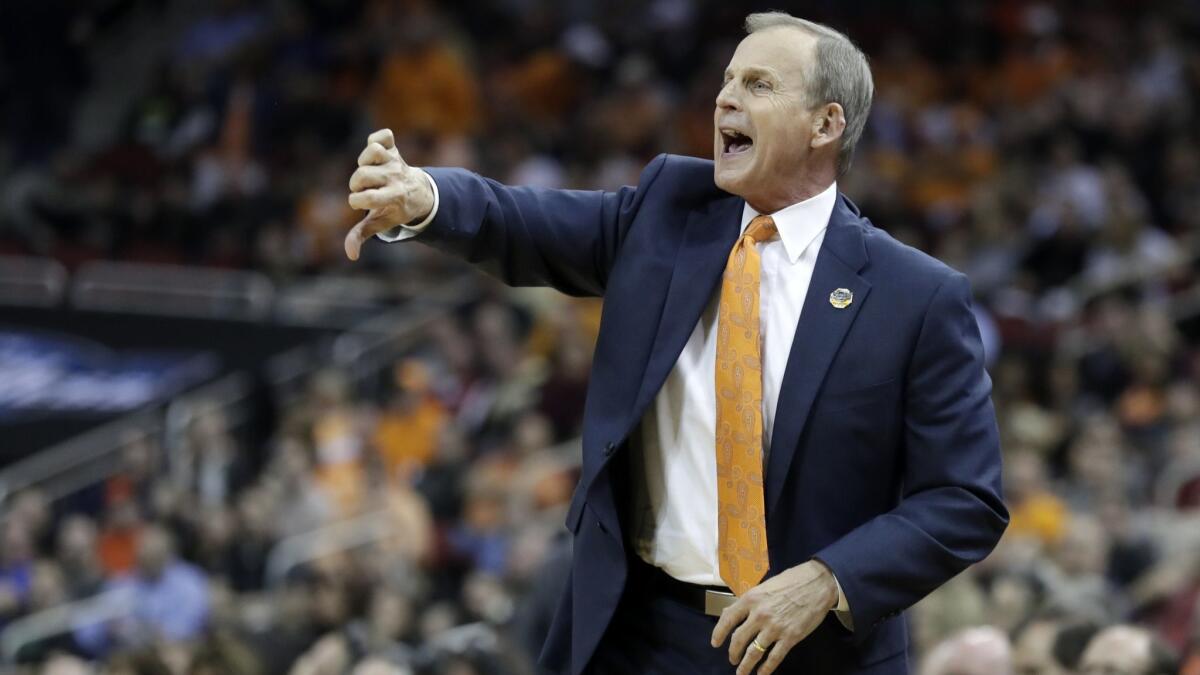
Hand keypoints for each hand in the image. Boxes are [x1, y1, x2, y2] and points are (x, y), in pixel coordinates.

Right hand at [345, 128, 434, 260]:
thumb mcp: (381, 223)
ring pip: (372, 151)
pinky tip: (375, 152)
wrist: (419, 192)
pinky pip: (384, 135)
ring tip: (369, 170)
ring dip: (364, 160)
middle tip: (364, 188)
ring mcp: (395, 161)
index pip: (367, 197)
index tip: (359, 202)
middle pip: (362, 174)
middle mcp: (395, 178)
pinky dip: (377, 138)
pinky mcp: (394, 148)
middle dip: (356, 183)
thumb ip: (362, 235)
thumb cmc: (394, 209)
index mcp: (392, 198)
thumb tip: (350, 255)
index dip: (356, 200)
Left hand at [710, 560, 839, 674]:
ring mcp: (774, 628)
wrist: (817, 584)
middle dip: (733, 653)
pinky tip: (761, 674)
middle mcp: (759, 615)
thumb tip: (730, 611)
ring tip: (741, 672)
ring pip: (754, 652)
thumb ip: (748, 601)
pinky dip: (766, 669)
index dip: (719, 633)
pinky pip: (774, 658)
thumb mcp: (764, 586)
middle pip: (738, 639)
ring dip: (746, 665)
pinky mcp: (790, 637)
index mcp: (751, 599)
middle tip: (732, 659)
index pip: (728, 619)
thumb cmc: (791, 581)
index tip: (715, 643)